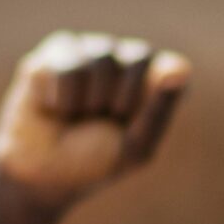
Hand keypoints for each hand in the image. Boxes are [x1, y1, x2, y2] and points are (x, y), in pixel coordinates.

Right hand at [0, 31, 190, 210]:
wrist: (41, 172)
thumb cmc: (94, 162)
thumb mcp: (136, 146)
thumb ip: (160, 108)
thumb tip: (182, 68)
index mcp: (154, 84)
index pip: (170, 66)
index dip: (149, 95)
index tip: (130, 118)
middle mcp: (126, 61)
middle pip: (139, 56)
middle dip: (120, 99)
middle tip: (102, 120)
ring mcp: (91, 50)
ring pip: (100, 57)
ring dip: (87, 100)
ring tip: (77, 116)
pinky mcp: (56, 50)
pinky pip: (63, 64)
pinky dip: (60, 97)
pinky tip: (54, 106)